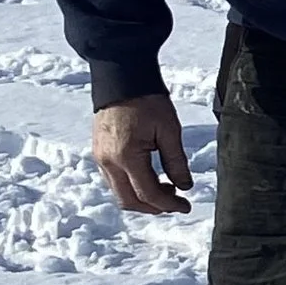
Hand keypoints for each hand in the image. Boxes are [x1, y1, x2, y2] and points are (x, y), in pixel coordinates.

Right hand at [92, 93, 192, 212]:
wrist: (121, 77)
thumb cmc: (147, 99)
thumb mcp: (169, 130)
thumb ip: (176, 161)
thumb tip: (185, 186)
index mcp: (126, 156)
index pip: (148, 194)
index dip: (169, 204)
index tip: (186, 206)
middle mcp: (108, 162)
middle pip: (129, 201)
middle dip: (154, 207)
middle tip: (176, 202)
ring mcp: (100, 158)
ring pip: (120, 193)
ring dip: (142, 198)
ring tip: (166, 188)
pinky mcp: (99, 152)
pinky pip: (114, 180)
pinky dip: (132, 186)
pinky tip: (150, 177)